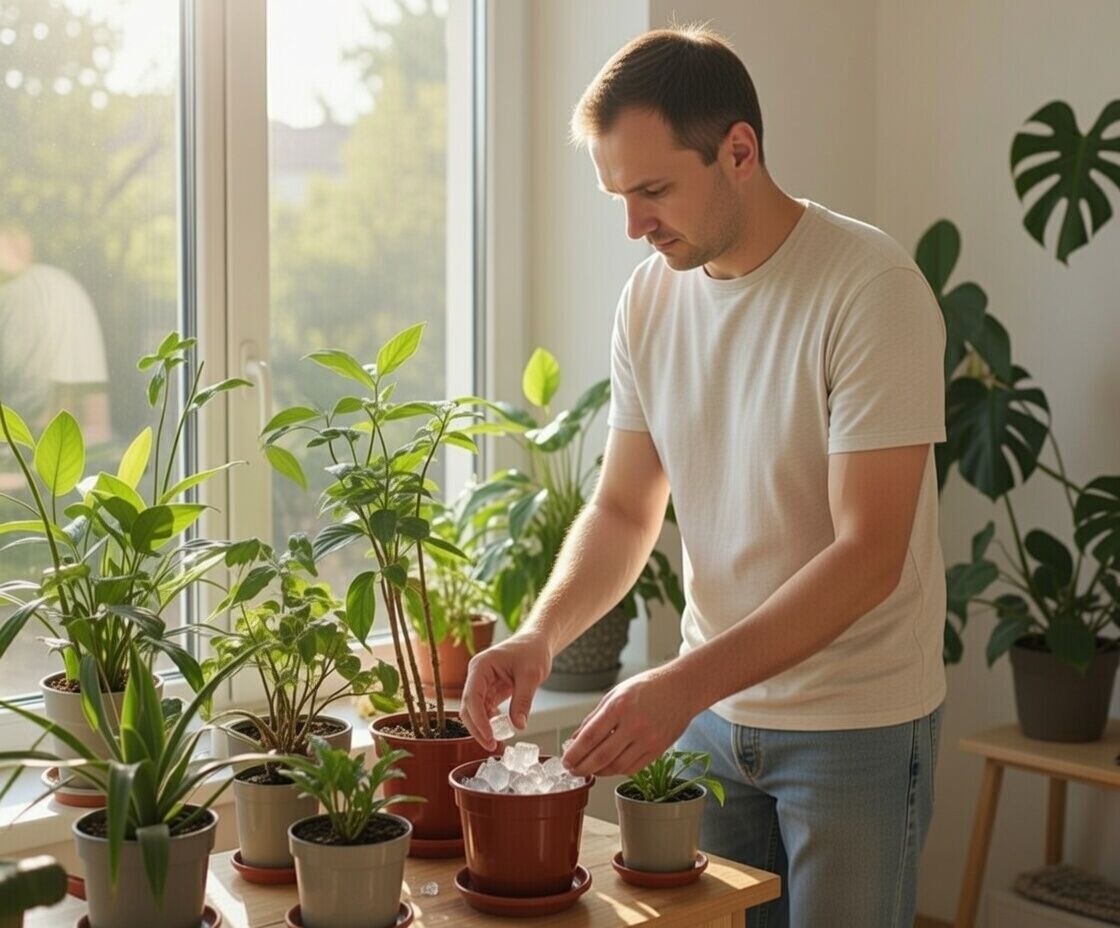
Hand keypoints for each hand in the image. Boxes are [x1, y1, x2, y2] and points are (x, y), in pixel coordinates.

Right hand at [459, 632, 551, 750]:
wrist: (537, 641)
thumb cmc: (533, 650)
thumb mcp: (531, 675)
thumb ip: (523, 700)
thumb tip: (518, 726)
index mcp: (481, 666)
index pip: (472, 697)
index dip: (478, 720)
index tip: (490, 737)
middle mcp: (477, 675)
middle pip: (468, 707)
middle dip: (478, 728)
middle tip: (492, 746)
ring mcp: (482, 682)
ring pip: (475, 711)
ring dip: (483, 728)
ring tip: (497, 743)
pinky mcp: (490, 689)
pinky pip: (485, 709)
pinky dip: (490, 721)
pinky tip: (500, 730)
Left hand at [562, 666, 697, 777]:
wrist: (682, 689)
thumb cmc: (647, 687)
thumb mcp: (615, 694)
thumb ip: (594, 718)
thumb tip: (575, 739)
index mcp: (619, 706)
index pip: (590, 736)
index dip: (574, 752)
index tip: (566, 760)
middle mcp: (634, 724)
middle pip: (602, 756)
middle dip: (582, 767)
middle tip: (572, 770)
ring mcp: (648, 739)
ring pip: (616, 766)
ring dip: (599, 771)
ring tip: (588, 769)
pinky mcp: (658, 750)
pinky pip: (632, 768)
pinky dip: (616, 770)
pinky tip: (608, 767)